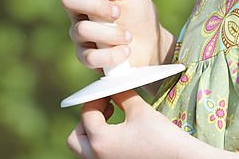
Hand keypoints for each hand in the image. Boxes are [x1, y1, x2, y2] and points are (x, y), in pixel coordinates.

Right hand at [54, 0, 173, 71]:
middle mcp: (78, 9)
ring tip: (128, 36)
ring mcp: (80, 34)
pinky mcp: (86, 57)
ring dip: (111, 33)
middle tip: (117, 12)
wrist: (152, 47)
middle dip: (94, 5)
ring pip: (82, 29)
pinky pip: (89, 57)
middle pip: (67, 0)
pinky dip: (111, 54)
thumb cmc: (139, 14)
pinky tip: (125, 51)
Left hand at [67, 91, 198, 158]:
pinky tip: (120, 136)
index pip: (86, 114)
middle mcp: (97, 158)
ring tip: (112, 122)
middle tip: (104, 111)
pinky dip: (102, 145)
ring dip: (93, 134)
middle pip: (75, 138)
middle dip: (86, 121)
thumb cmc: (163, 137)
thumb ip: (121, 96)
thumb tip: (112, 86)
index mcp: (101, 141)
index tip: (108, 94)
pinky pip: (98, 157)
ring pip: (85, 150)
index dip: (96, 99)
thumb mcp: (140, 111)